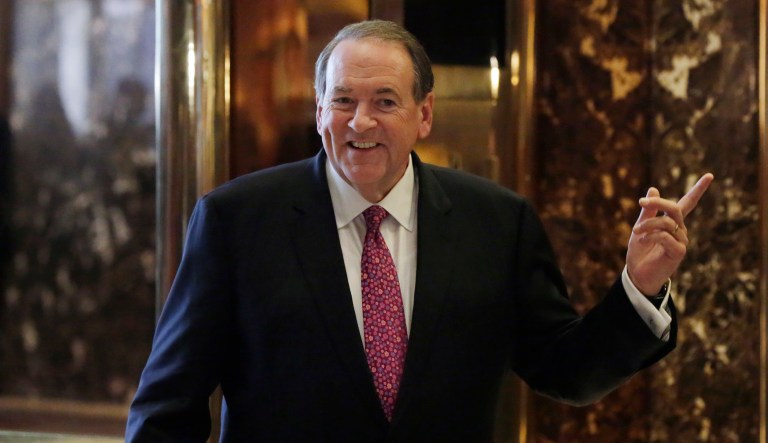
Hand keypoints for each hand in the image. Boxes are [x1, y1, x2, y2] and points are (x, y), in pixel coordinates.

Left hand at [626, 173, 713, 294]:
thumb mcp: (641, 227)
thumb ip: (648, 211)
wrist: (637, 275)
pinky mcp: (679, 252)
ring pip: (667, 223)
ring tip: (636, 232)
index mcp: (672, 223)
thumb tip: (653, 189)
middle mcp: (680, 230)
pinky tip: (642, 241)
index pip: (688, 203)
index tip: (710, 175)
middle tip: (641, 202)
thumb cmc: (640, 252)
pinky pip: (665, 236)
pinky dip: (650, 236)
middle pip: (675, 208)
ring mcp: (682, 241)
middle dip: (658, 203)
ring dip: (647, 225)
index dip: (698, 189)